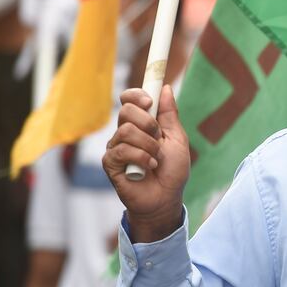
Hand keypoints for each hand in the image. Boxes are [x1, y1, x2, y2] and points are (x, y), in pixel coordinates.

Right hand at [102, 85, 189, 240]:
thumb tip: (167, 88)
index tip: (149, 101)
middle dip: (148, 123)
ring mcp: (116, 147)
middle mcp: (125, 133)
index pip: (129, 100)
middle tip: (158, 138)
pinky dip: (141, 158)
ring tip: (156, 159)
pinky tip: (149, 168)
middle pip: (126, 110)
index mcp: (140, 124)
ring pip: (126, 131)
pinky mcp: (110, 163)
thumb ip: (169, 115)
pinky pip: (122, 150)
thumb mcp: (177, 139)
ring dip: (148, 145)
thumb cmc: (172, 171)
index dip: (136, 95)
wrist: (166, 198)